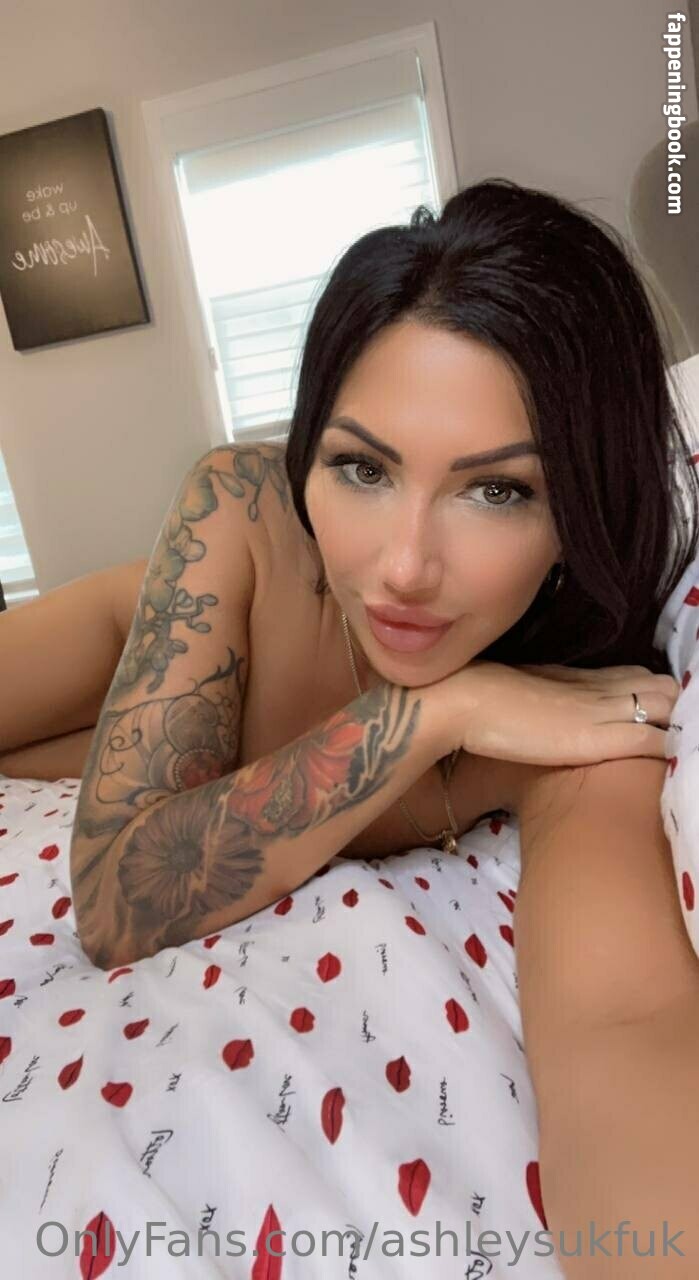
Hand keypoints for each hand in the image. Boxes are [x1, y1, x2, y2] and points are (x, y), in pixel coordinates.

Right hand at [432, 659, 679, 766]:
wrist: (466, 702)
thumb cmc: (482, 701)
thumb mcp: (526, 694)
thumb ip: (549, 699)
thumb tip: (553, 714)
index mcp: (581, 678)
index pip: (639, 677)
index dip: (651, 695)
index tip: (649, 715)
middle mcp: (598, 689)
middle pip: (663, 687)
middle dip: (671, 708)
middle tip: (662, 733)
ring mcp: (601, 712)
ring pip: (666, 707)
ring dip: (672, 725)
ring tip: (664, 748)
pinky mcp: (597, 738)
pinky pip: (652, 741)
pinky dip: (663, 749)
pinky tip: (659, 763)